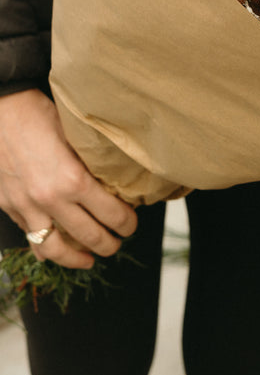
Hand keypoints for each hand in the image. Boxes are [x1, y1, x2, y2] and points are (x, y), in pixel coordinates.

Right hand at [0, 89, 136, 267]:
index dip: (127, 223)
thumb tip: (115, 180)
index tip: (131, 224)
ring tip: (88, 260)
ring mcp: (26, 206)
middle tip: (117, 243)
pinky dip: (45, 246)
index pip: (112, 214)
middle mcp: (50, 199)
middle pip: (88, 236)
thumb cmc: (40, 114)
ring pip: (54, 248)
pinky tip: (55, 248)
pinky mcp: (8, 206)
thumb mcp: (76, 136)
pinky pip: (29, 236)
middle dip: (109, 244)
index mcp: (73, 180)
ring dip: (75, 259)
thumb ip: (93, 162)